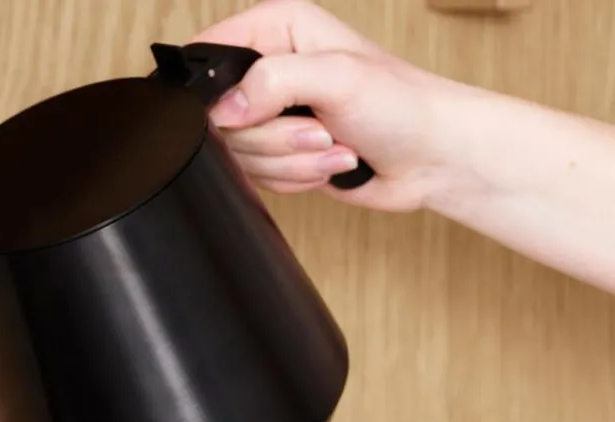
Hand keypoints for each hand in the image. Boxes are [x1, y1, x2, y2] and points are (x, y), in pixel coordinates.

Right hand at [191, 1, 458, 210]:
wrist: (428, 156)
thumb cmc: (400, 104)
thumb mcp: (336, 77)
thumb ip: (274, 81)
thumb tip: (225, 109)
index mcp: (278, 28)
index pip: (208, 53)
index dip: (217, 91)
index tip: (257, 109)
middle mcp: (270, 67)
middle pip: (220, 119)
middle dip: (271, 137)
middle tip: (318, 127)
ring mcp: (273, 112)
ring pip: (239, 154)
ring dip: (289, 160)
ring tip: (331, 142)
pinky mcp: (279, 151)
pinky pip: (257, 177)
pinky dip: (293, 177)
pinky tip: (329, 160)